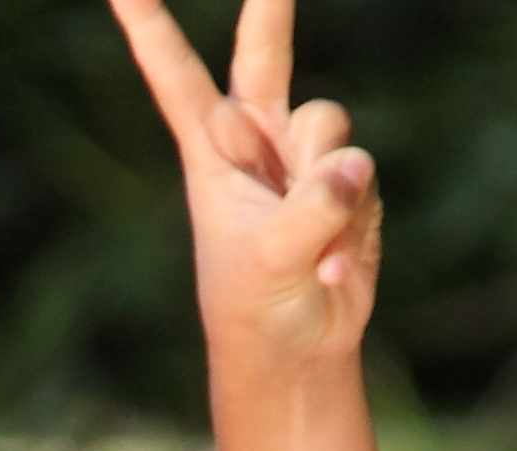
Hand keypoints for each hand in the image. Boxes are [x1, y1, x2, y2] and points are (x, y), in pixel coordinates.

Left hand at [107, 0, 383, 374]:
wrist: (297, 351)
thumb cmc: (257, 305)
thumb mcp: (270, 257)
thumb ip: (311, 205)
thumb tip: (355, 164)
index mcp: (211, 149)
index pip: (176, 77)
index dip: (152, 28)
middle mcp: (259, 140)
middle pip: (264, 54)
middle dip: (269, 6)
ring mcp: (307, 157)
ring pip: (332, 128)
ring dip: (329, 188)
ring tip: (312, 248)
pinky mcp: (351, 182)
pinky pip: (364, 179)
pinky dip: (353, 226)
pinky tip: (333, 268)